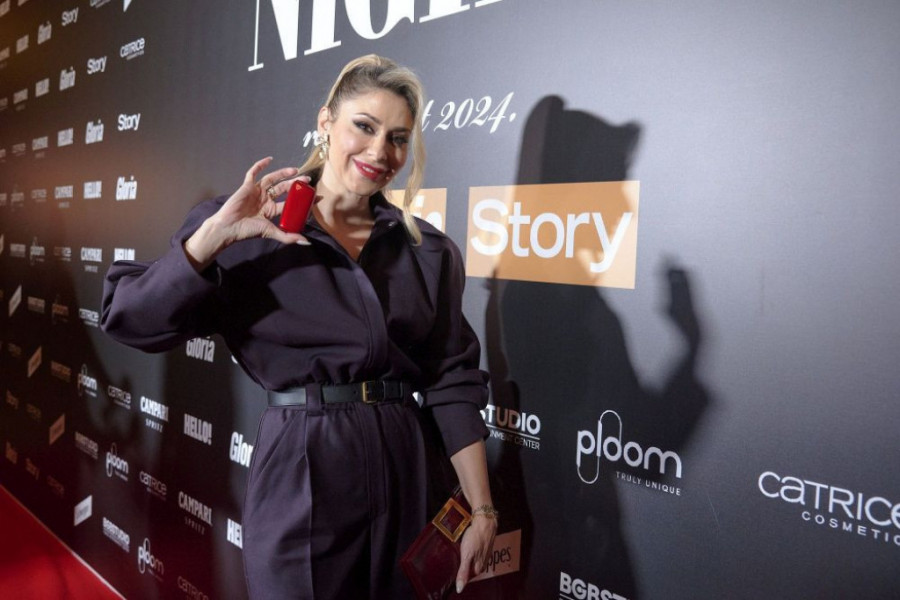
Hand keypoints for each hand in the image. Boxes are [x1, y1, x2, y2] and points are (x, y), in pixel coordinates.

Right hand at [185, 157, 309, 269]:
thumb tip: (306, 242)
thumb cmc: (248, 230)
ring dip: (284, 173)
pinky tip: (270, 159)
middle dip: (295, 184)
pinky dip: (261, 165)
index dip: (302, 199)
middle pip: (283, 188)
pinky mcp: (247, 186)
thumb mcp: (271, 232)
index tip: (315, 196)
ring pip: (273, 179)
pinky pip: (254, 173)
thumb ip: (287, 237)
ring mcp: (257, 192)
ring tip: (296, 171)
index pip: (290, 202)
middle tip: (308, 181)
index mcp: (271, 210)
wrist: (229, 227)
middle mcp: (265, 199)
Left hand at [455, 515, 496, 593]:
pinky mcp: (484, 548)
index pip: (467, 578)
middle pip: (470, 570)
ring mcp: (484, 555)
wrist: (485, 523)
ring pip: (473, 562)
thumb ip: (463, 572)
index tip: (453, 572)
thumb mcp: (466, 556)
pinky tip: (467, 549)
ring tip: (460, 555)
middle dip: (463, 568)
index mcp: (478, 568)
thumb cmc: (475, 538)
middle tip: (455, 562)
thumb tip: (460, 588)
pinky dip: (470, 553)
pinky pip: (475, 555)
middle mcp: (483, 563)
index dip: (459, 575)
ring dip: (467, 560)